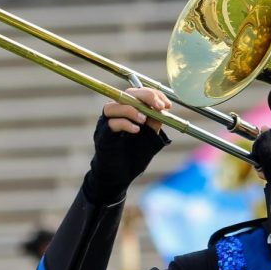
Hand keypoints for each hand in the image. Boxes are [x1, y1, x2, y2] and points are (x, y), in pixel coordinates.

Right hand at [82, 88, 171, 203]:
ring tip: (144, 119)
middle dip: (146, 97)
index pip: (140, 93)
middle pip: (128, 94)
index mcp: (128, 111)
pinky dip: (125, 123)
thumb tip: (162, 109)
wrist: (120, 176)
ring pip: (115, 106)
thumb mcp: (150, 136)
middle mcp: (116, 114)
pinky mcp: (103, 136)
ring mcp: (107, 123)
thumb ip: (154, 123)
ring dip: (132, 109)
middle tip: (159, 107)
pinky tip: (136, 130)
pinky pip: (111, 123)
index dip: (154, 95)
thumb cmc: (134, 156)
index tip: (167, 105)